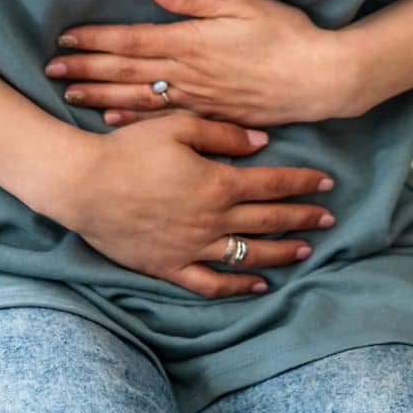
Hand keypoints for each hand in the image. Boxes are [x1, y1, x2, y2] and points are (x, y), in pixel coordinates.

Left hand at [46, 0, 353, 127]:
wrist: (319, 80)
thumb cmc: (287, 35)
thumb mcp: (245, 3)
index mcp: (191, 42)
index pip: (131, 41)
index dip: (96, 40)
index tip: (65, 39)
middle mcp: (187, 74)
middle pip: (125, 72)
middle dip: (85, 69)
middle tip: (48, 70)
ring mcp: (197, 98)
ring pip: (137, 98)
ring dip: (99, 96)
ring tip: (69, 94)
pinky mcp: (211, 114)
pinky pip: (162, 120)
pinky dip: (133, 120)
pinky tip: (112, 121)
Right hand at [62, 112, 337, 297]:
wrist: (83, 185)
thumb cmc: (129, 149)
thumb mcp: (178, 126)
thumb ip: (224, 134)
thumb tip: (263, 143)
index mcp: (217, 182)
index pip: (273, 183)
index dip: (303, 182)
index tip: (326, 182)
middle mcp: (212, 220)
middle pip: (269, 220)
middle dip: (303, 217)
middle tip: (329, 217)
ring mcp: (192, 247)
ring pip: (248, 255)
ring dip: (281, 252)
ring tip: (305, 250)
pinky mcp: (169, 266)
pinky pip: (211, 283)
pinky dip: (238, 286)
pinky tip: (258, 284)